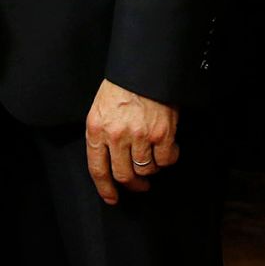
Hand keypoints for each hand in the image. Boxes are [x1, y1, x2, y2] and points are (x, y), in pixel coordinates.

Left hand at [84, 79, 178, 204]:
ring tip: (152, 159)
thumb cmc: (122, 86)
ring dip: (150, 169)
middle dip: (133, 185)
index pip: (97, 169)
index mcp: (96, 128)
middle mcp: (116, 135)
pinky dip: (168, 159)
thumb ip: (101, 134)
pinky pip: (165, 161)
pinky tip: (167, 149)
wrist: (144, 68)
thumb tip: (108, 162)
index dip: (105, 188)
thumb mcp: (101, 108)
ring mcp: (139, 135)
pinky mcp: (161, 134)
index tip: (112, 197)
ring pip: (146, 170)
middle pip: (124, 175)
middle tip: (140, 185)